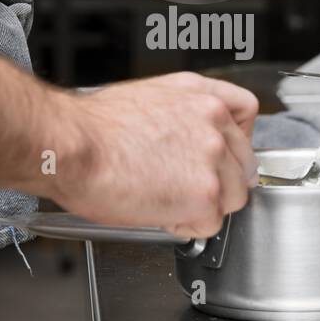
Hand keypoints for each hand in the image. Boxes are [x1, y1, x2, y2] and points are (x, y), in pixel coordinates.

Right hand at [51, 73, 259, 238]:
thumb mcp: (146, 98)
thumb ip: (180, 116)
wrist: (73, 146)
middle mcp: (214, 121)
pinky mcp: (205, 195)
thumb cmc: (91, 128)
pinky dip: (186, 226)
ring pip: (232, 197)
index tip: (225, 156)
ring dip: (204, 206)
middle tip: (184, 188)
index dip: (235, 140)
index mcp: (200, 94)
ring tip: (165, 201)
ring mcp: (213, 158)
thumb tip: (182, 141)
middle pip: (243, 163)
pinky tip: (159, 212)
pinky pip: (209, 224)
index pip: (246, 112)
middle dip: (218, 181)